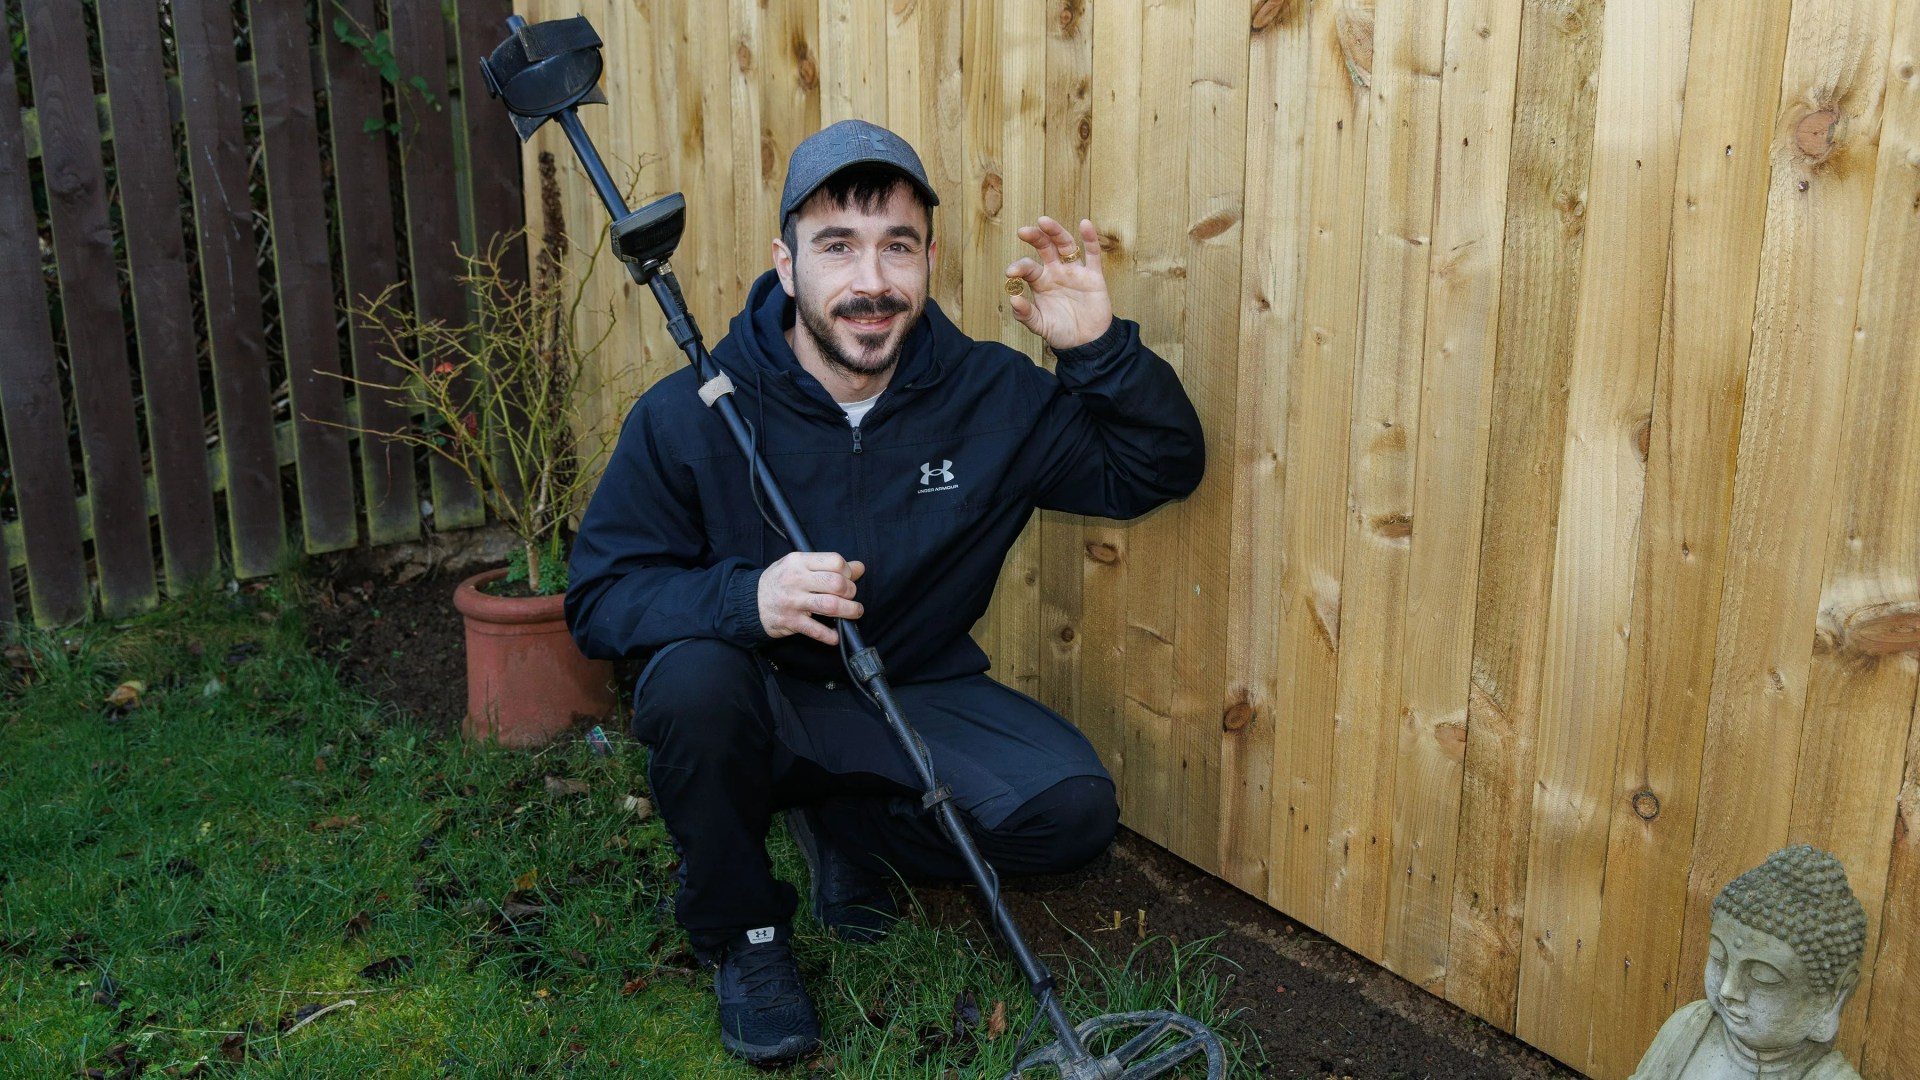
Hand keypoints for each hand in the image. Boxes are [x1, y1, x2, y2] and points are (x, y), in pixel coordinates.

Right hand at [758, 552, 864, 645]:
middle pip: (837, 584)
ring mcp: (793, 602)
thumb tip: (859, 567)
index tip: (848, 579)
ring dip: (849, 611)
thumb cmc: (779, 581)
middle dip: (851, 591)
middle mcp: (796, 580)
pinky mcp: (791, 621)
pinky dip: (830, 635)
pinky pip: (816, 630)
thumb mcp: (800, 566)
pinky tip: (836, 635)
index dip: (848, 571)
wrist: (750, 602)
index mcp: (799, 561)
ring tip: (854, 612)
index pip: (835, 561)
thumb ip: (828, 566)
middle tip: (850, 596)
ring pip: (831, 606)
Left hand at [1005, 217, 1113, 350]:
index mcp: (1040, 282)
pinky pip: (1092, 254)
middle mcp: (1056, 272)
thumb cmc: (1061, 332)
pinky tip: (1085, 224)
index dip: (1019, 268)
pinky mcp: (1093, 275)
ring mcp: (1074, 271)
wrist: (1087, 342)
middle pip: (1045, 248)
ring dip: (1055, 232)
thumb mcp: (1040, 326)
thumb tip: (1013, 298)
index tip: (1010, 273)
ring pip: (1065, 245)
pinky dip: (1090, 239)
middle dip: (1034, 238)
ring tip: (1044, 221)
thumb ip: (1025, 314)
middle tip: (1023, 231)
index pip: (1028, 268)